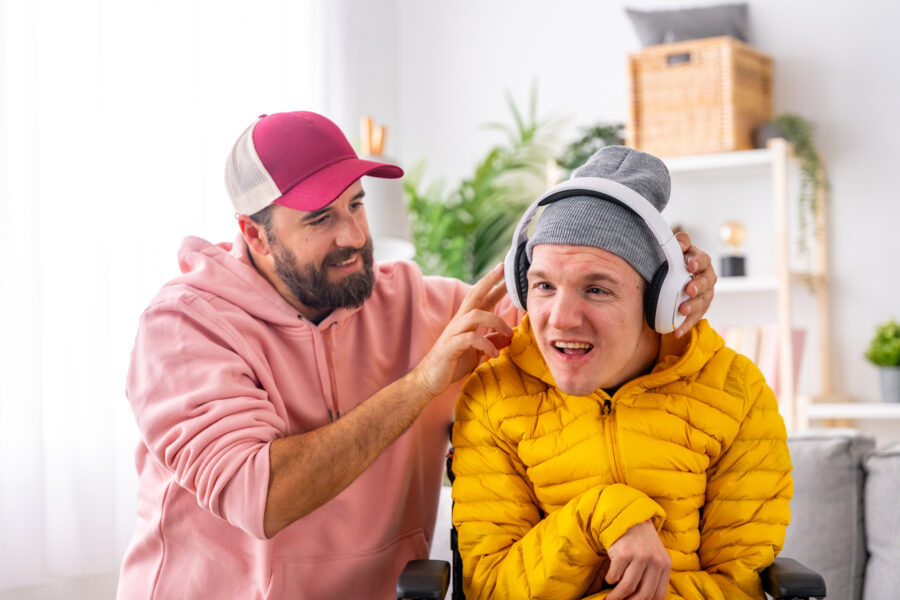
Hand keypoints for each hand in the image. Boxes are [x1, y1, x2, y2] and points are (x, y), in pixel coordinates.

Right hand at [411, 264, 512, 397]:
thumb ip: (490, 341)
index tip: (504, 269)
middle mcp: (459, 322)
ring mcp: (453, 333)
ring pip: (475, 314)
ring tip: (508, 333)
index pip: (480, 297)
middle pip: (474, 295)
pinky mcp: (450, 347)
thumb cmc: (451, 364)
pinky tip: (494, 354)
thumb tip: (509, 336)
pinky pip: (470, 339)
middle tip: (504, 271)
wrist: (428, 381)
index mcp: (465, 321)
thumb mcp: (476, 352)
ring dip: (495, 321)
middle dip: (489, 282)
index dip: (492, 283)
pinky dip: (486, 344)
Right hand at [605, 520, 670, 599]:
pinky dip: (610, 579)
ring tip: (609, 599)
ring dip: (615, 597)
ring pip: (627, 588)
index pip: (657, 596)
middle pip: (643, 595)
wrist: (629, 516)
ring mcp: (639, 556)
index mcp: (665, 565)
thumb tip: (643, 599)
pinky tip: (610, 576)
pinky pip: (614, 576)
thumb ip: (653, 576)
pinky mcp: (623, 552)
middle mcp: (655, 561)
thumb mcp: (654, 557)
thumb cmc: (641, 541)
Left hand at [674, 231, 716, 337]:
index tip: (690, 265)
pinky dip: (685, 325)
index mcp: (700, 261)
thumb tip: (680, 243)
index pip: (703, 259)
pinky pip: (694, 319)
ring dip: (693, 306)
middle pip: (707, 282)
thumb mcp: (675, 249)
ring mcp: (704, 295)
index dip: (698, 262)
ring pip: (703, 301)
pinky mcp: (698, 310)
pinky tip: (676, 332)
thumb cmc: (673, 262)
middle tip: (689, 289)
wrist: (668, 278)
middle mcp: (706, 278)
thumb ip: (679, 243)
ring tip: (682, 310)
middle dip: (698, 285)